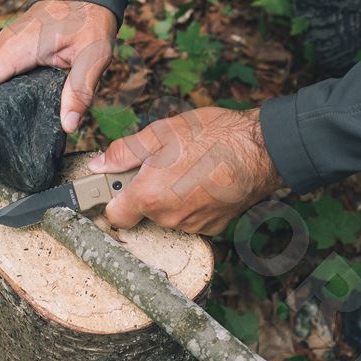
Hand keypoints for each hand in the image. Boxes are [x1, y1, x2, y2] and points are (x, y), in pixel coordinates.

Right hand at [0, 0, 116, 135]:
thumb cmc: (91, 19)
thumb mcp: (93, 57)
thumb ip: (80, 91)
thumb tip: (67, 125)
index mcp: (19, 47)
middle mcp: (8, 45)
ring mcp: (10, 44)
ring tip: (7, 130)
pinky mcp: (17, 47)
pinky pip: (3, 72)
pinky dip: (5, 91)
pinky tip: (20, 109)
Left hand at [88, 107, 283, 234]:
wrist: (259, 150)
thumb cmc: (212, 137)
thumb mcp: (161, 133)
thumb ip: (124, 152)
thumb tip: (101, 164)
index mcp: (149, 195)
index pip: (115, 215)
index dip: (114, 198)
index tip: (120, 184)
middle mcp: (169, 217)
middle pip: (144, 212)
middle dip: (147, 191)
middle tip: (163, 164)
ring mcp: (193, 225)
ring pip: (169, 215)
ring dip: (172, 197)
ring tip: (189, 169)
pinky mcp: (214, 227)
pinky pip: (192, 218)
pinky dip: (193, 204)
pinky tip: (205, 181)